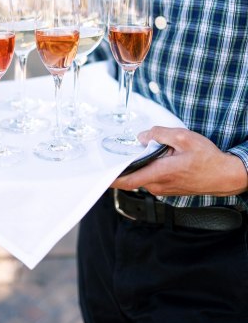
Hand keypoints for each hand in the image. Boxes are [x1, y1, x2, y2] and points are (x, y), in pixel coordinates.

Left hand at [111, 127, 247, 196]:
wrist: (224, 175)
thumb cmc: (207, 159)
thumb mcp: (183, 137)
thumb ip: (159, 134)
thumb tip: (142, 136)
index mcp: (159, 173)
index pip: (128, 180)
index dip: (111, 179)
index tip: (98, 175)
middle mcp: (158, 185)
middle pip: (133, 175)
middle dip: (126, 163)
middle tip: (119, 150)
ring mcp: (163, 189)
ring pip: (143, 175)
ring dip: (140, 164)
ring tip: (145, 149)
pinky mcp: (168, 188)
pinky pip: (151, 177)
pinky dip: (149, 167)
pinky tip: (156, 155)